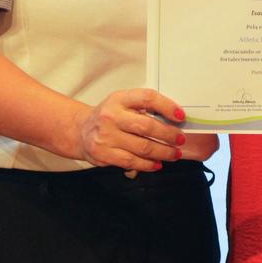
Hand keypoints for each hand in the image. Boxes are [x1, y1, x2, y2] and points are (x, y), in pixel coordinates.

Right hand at [72, 88, 207, 172]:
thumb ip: (143, 107)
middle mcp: (111, 116)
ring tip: (175, 154)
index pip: (147, 98)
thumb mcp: (122, 103)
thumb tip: (174, 119)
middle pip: (147, 126)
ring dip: (163, 152)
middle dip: (169, 134)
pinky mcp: (104, 154)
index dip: (167, 106)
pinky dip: (148, 164)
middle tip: (180, 139)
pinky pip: (132, 161)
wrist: (81, 130)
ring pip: (142, 147)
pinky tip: (157, 163)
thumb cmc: (110, 116)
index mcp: (119, 99)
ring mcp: (106, 136)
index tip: (181, 116)